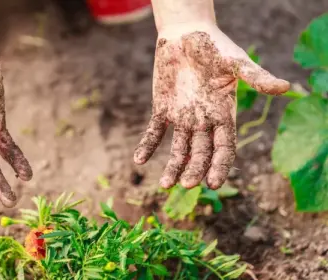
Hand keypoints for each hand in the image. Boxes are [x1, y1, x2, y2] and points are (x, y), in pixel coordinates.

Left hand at [134, 24, 288, 188]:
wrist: (185, 33)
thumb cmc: (214, 45)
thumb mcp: (235, 61)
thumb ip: (256, 76)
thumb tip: (286, 87)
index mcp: (223, 114)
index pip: (224, 147)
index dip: (219, 166)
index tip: (212, 183)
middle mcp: (204, 121)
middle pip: (201, 153)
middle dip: (194, 170)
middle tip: (186, 185)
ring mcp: (182, 118)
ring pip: (179, 149)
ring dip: (173, 166)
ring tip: (164, 184)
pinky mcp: (163, 110)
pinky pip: (154, 132)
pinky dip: (147, 145)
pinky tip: (139, 160)